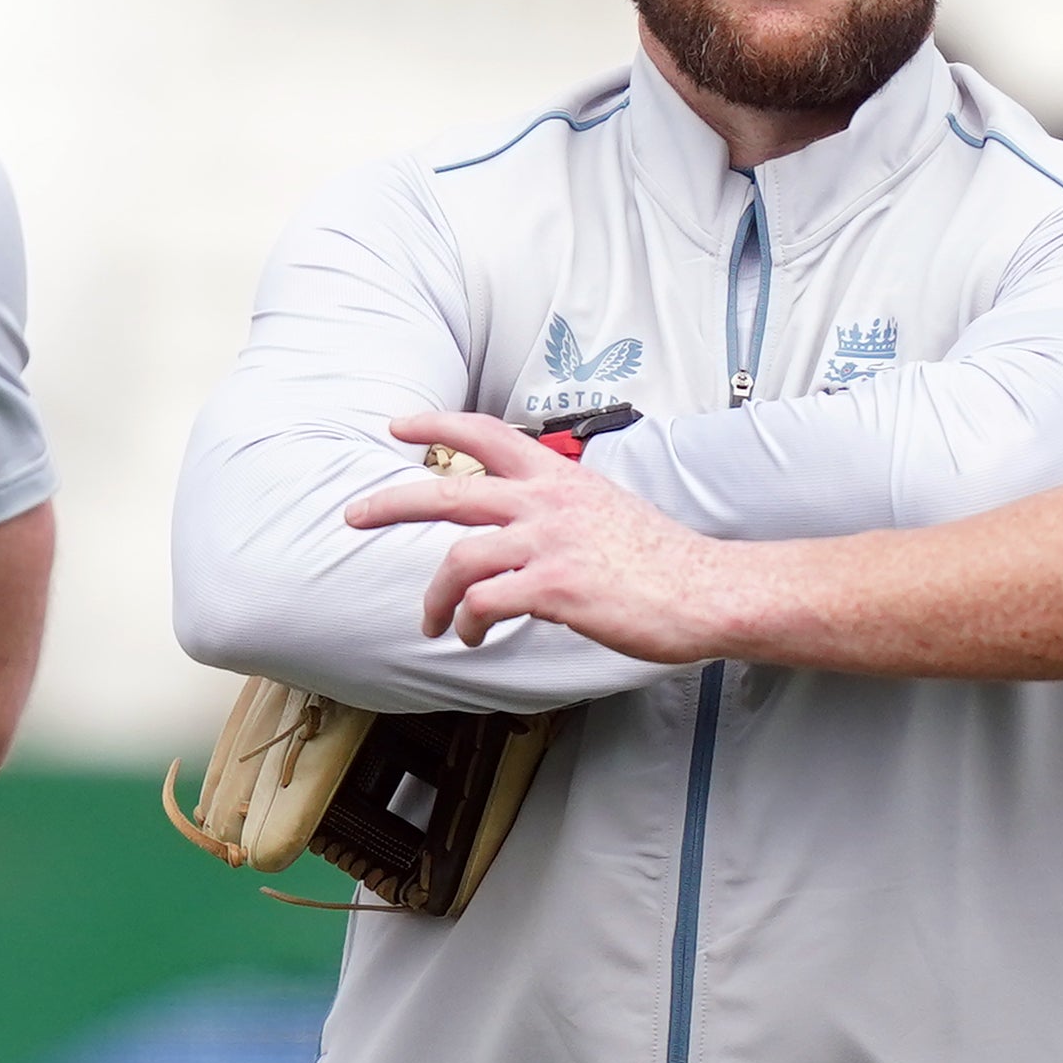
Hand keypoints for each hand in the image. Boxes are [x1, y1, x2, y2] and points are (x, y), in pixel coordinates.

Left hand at [342, 413, 748, 660]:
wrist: (709, 589)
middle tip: (353, 516)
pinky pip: (485, 602)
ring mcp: (550, 543)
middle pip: (447, 492)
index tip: (400, 426)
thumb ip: (561, 508)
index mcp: (560, 477)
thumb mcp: (608, 509)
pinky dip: (469, 622)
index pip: (486, 434)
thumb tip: (527, 527)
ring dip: (434, 596)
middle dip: (389, 503)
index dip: (437, 426)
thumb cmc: (664, 560)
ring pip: (459, 558)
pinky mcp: (556, 588)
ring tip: (434, 621)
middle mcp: (548, 502)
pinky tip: (474, 636)